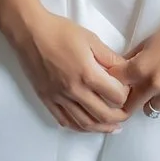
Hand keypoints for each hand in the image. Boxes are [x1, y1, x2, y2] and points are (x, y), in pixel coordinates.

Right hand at [11, 9, 131, 132]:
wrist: (30, 34)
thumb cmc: (61, 32)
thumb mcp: (92, 40)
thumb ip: (110, 57)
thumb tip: (125, 70)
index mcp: (87, 74)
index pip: (115, 96)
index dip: (126, 95)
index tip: (129, 91)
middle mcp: (73, 91)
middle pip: (102, 115)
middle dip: (119, 117)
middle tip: (127, 114)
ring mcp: (58, 98)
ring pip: (83, 123)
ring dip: (101, 128)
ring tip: (113, 128)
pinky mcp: (47, 100)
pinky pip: (64, 121)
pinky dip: (79, 127)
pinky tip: (88, 125)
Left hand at [115, 13, 159, 119]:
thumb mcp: (147, 42)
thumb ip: (131, 59)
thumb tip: (117, 72)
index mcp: (139, 68)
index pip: (114, 88)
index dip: (116, 87)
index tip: (120, 86)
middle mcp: (153, 84)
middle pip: (130, 106)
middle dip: (131, 99)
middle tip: (138, 92)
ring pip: (151, 110)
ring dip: (153, 101)